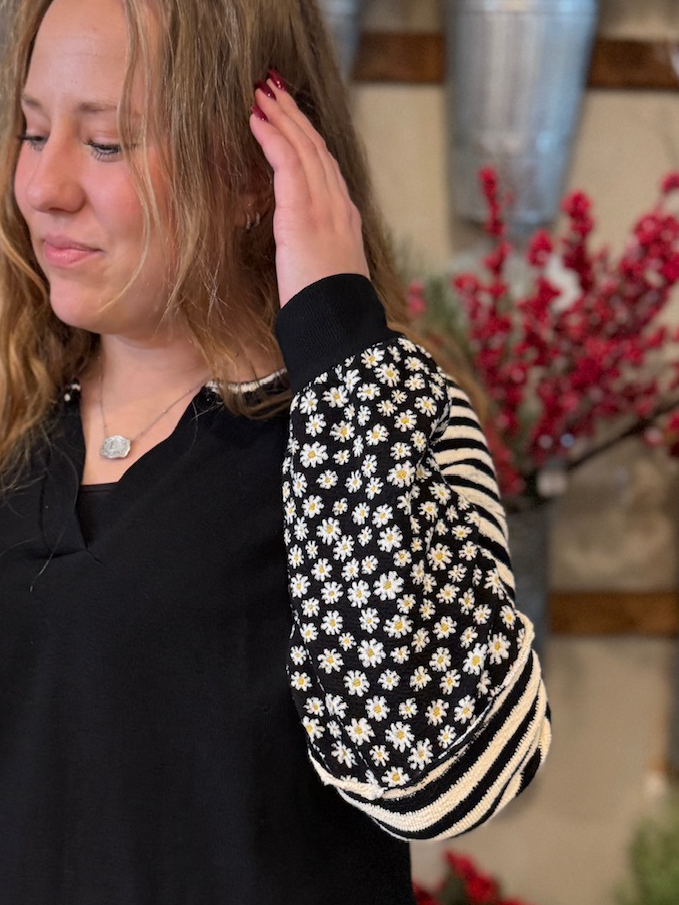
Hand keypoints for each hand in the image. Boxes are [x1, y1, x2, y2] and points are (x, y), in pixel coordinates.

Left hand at [249, 72, 369, 307]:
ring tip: (260, 92)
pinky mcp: (304, 212)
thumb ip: (311, 251)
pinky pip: (288, 161)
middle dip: (294, 116)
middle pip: (317, 149)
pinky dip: (272, 136)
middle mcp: (339, 207)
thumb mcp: (322, 274)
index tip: (290, 121)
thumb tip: (295, 248)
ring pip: (303, 146)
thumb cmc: (325, 310)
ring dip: (280, 116)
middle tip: (272, 89)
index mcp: (344, 221)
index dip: (307, 140)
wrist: (336, 325)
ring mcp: (325, 206)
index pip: (325, 169)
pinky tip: (255, 120)